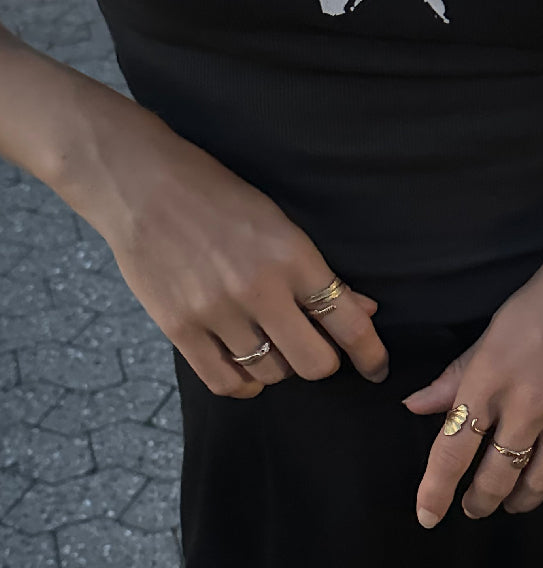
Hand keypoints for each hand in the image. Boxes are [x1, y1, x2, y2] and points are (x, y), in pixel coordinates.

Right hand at [82, 109, 389, 396]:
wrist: (140, 183)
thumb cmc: (218, 197)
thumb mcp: (279, 223)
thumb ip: (319, 274)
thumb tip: (363, 312)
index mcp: (291, 256)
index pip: (347, 324)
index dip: (370, 355)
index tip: (376, 369)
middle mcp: (258, 289)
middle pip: (314, 364)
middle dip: (321, 361)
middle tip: (312, 347)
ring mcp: (216, 312)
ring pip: (272, 373)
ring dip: (279, 365)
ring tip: (269, 341)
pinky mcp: (179, 328)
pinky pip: (226, 382)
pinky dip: (244, 383)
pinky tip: (245, 367)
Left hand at [401, 205, 542, 525]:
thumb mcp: (497, 327)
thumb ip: (459, 374)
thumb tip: (416, 407)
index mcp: (491, 376)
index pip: (452, 447)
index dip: (435, 489)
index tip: (427, 515)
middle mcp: (529, 404)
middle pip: (495, 476)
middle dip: (479, 500)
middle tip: (475, 506)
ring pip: (538, 484)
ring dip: (519, 502)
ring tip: (512, 501)